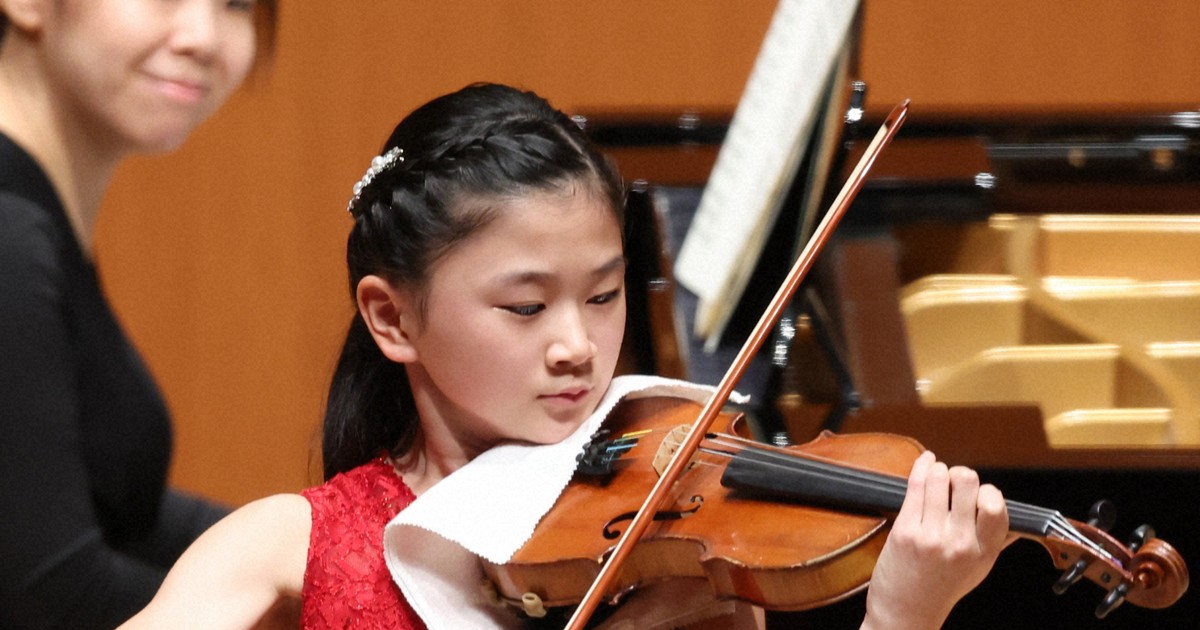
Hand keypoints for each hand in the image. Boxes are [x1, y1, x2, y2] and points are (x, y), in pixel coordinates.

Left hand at [862, 451, 1008, 629]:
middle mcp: (960, 543)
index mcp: (984, 551)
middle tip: (954, 483)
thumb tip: (1021, 522)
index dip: (988, 491)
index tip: (979, 493)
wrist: (907, 611)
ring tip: (937, 476)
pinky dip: (921, 466)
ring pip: (939, 477)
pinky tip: (925, 462)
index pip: (996, 505)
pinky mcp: (905, 530)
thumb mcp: (979, 568)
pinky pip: (915, 485)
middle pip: (967, 481)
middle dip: (961, 474)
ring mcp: (931, 536)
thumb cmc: (942, 587)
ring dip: (938, 470)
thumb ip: (997, 541)